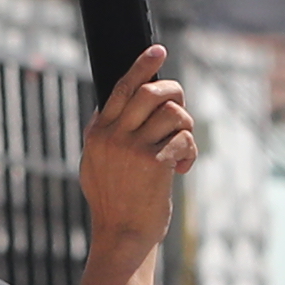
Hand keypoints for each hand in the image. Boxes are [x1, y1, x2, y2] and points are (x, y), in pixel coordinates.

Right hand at [75, 45, 196, 267]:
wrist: (122, 235)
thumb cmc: (114, 201)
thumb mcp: (95, 164)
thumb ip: (104, 135)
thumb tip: (115, 105)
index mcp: (98, 132)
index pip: (121, 88)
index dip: (142, 66)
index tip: (158, 50)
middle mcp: (113, 136)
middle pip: (152, 93)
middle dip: (176, 93)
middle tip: (183, 108)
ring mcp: (133, 148)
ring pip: (173, 114)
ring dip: (185, 128)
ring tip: (182, 149)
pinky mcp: (155, 164)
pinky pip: (184, 138)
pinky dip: (190, 151)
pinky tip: (183, 169)